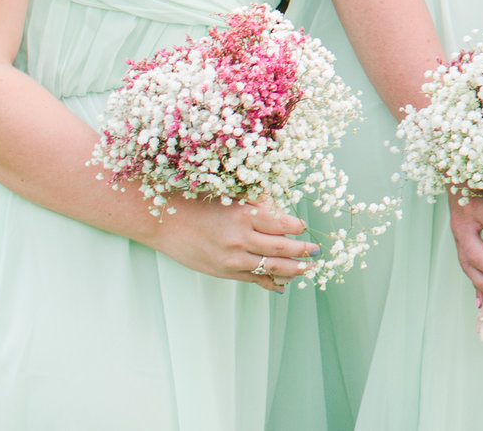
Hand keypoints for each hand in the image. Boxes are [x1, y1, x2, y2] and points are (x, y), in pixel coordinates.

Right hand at [147, 196, 317, 289]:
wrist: (166, 223)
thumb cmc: (199, 205)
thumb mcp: (231, 198)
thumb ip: (258, 206)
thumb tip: (283, 215)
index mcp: (244, 215)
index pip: (282, 224)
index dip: (297, 227)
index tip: (304, 227)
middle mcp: (240, 238)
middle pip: (281, 248)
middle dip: (302, 251)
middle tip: (317, 252)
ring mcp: (232, 258)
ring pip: (270, 267)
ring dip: (293, 270)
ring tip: (307, 269)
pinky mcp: (224, 271)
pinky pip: (252, 279)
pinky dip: (269, 281)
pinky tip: (282, 284)